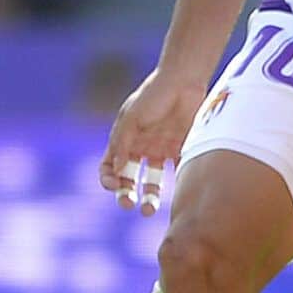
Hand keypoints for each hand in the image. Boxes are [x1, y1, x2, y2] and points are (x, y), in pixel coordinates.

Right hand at [99, 64, 207, 214]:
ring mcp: (160, 150)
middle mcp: (140, 148)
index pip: (108, 167)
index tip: (114, 186)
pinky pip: (176, 172)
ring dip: (148, 198)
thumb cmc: (154, 95)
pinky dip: (174, 185)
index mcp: (124, 140)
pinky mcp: (181, 149)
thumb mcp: (132, 117)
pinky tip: (173, 194)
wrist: (184, 81)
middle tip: (129, 205)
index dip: (107, 179)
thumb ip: (123, 143)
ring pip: (150, 182)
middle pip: (128, 179)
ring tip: (148, 211)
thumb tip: (115, 171)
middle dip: (125, 194)